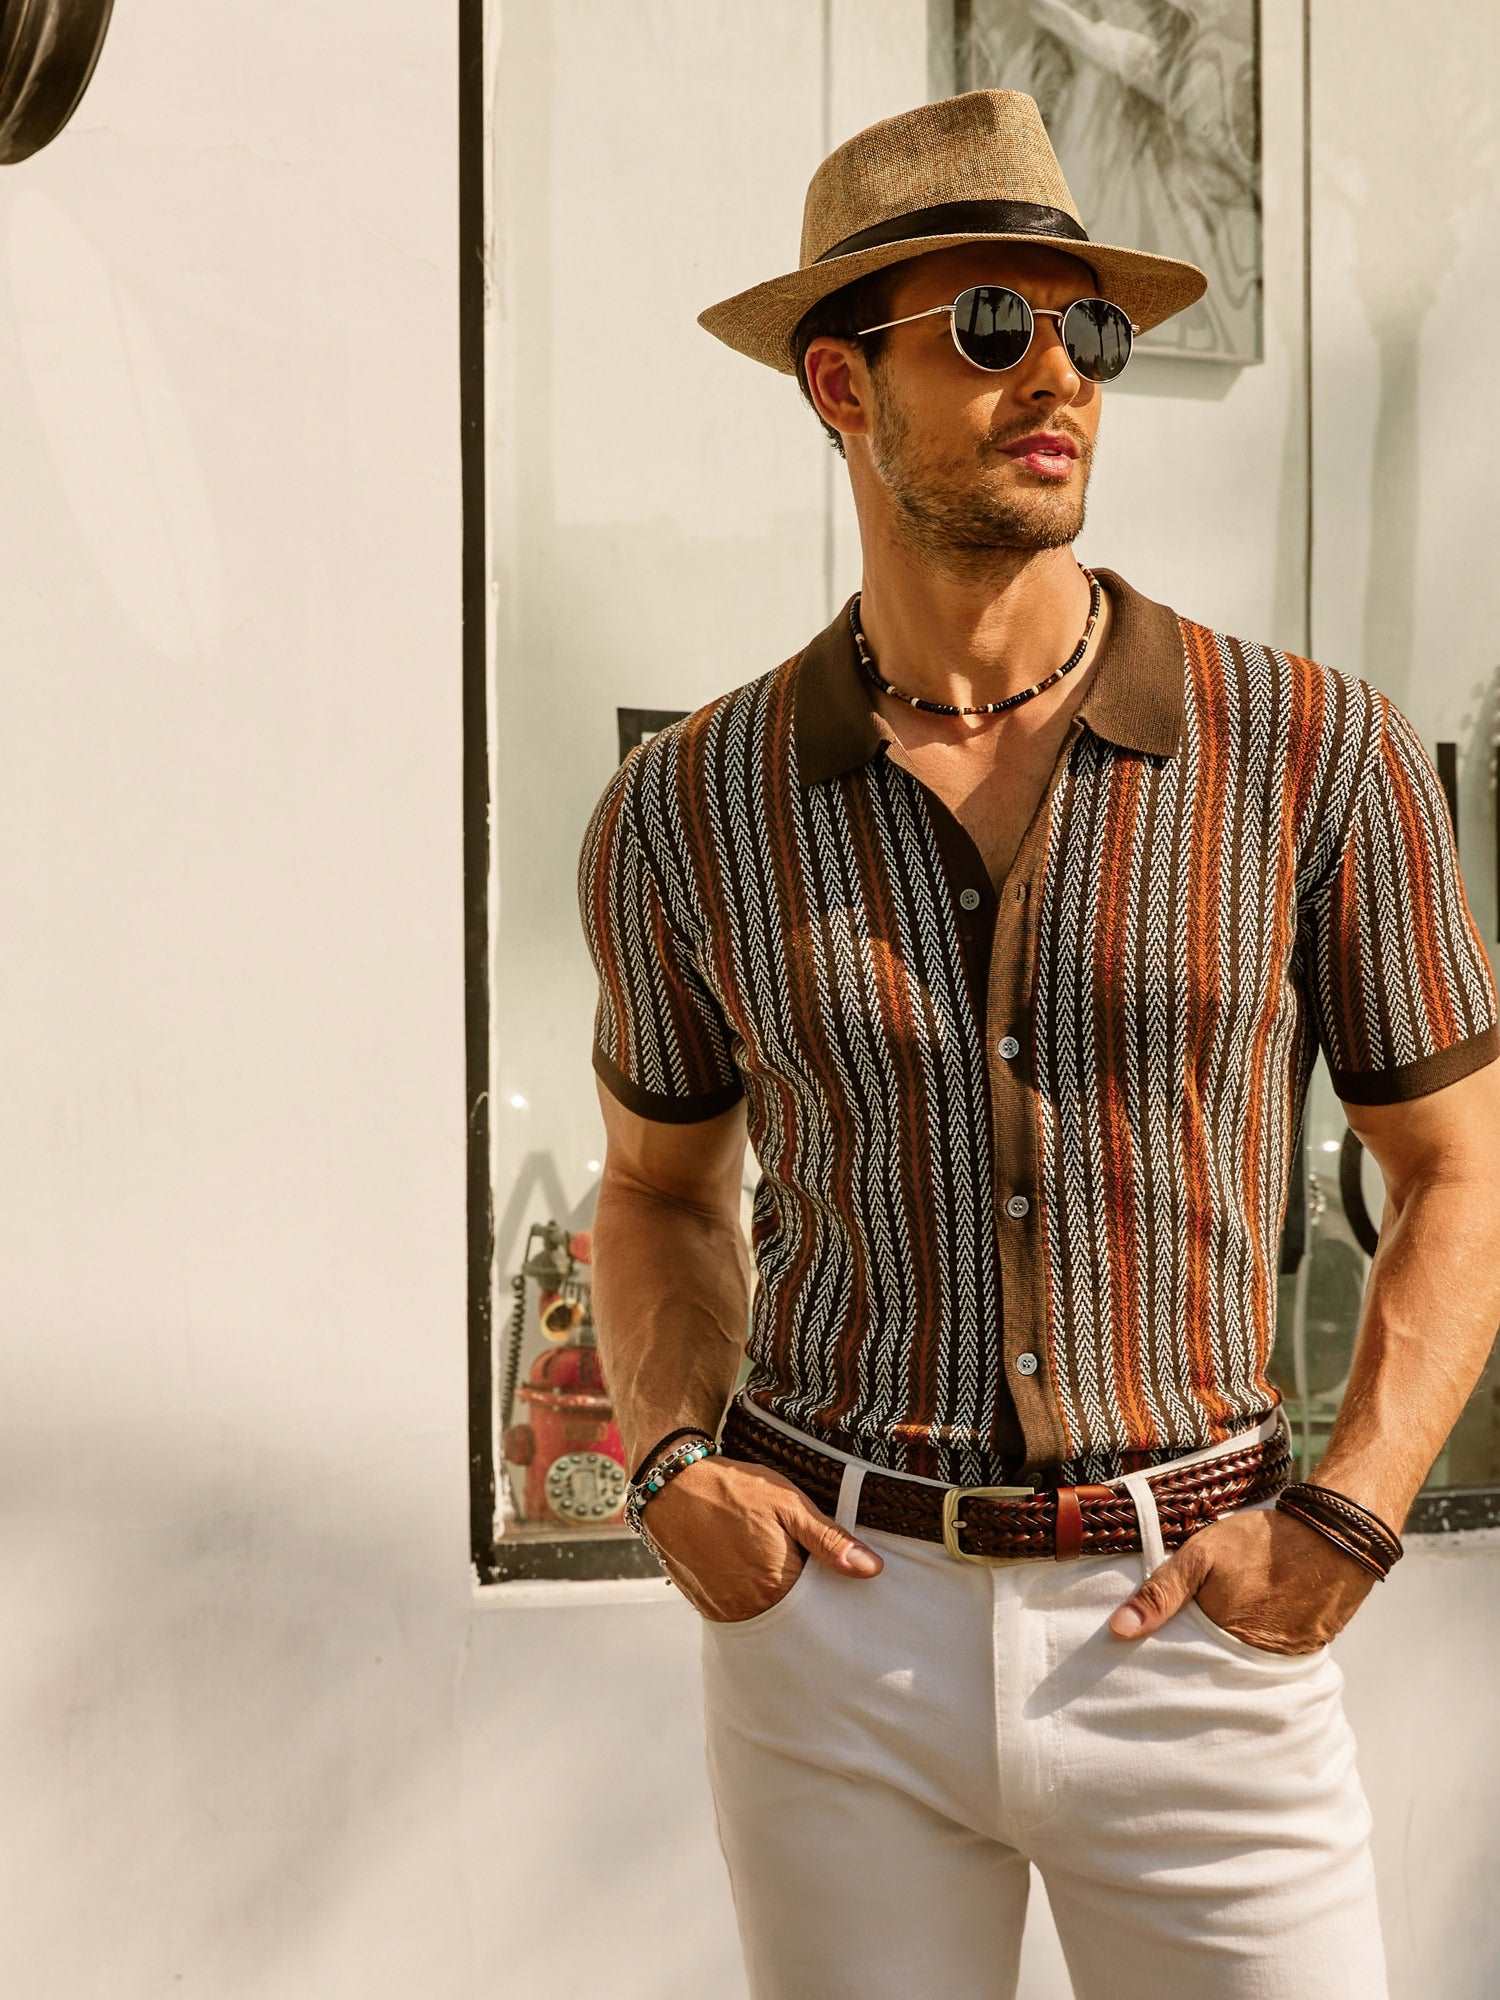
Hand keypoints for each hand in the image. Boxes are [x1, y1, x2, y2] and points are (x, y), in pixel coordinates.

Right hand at [641, 1454, 883, 1621]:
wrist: (670, 1484)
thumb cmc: (732, 1489)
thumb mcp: (788, 1503)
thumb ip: (829, 1539)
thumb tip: (871, 1569)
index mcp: (776, 1586)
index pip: (820, 1610)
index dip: (831, 1594)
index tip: (835, 1577)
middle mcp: (748, 1608)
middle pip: (792, 1619)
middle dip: (804, 1600)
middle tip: (804, 1566)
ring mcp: (722, 1610)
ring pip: (764, 1618)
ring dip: (775, 1600)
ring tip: (773, 1563)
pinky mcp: (703, 1604)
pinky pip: (738, 1613)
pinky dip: (749, 1598)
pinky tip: (750, 1569)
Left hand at [1108, 1505, 1377, 1653]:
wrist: (1334, 1538)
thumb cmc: (1262, 1544)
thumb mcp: (1202, 1556)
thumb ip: (1161, 1592)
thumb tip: (1119, 1630)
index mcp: (1221, 1642)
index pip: (1180, 1666)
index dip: (1161, 1659)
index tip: (1139, 1657)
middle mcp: (1251, 1663)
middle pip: (1208, 1672)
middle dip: (1189, 1664)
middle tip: (1169, 1649)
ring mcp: (1279, 1662)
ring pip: (1236, 1668)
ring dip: (1220, 1659)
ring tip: (1202, 1642)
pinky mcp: (1300, 1654)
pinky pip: (1265, 1662)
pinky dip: (1250, 1651)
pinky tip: (1240, 1633)